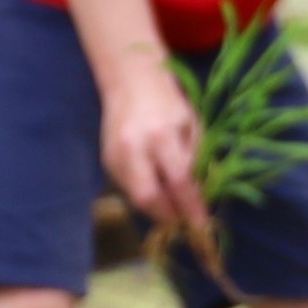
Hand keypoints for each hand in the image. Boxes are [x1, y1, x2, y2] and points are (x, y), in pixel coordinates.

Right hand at [96, 51, 214, 254]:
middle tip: (183, 222)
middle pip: (148, 197)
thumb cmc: (168, 103)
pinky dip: (144, 194)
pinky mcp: (106, 160)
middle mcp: (134, 147)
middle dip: (167, 216)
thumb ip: (195, 160)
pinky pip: (127, 188)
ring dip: (156, 208)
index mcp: (161, 135)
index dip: (191, 207)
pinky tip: (156, 187)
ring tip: (172, 206)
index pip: (178, 182)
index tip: (202, 225)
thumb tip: (198, 197)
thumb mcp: (191, 125)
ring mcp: (115, 155)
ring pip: (135, 197)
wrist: (130, 81)